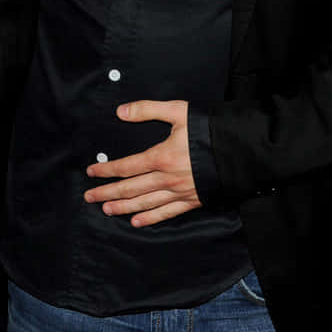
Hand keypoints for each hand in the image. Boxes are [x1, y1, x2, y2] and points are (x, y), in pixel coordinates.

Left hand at [83, 99, 201, 227]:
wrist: (241, 151)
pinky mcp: (193, 200)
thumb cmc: (209, 129)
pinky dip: (151, 218)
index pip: (126, 166)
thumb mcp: (178, 111)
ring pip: (145, 203)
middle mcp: (167, 178)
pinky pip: (167, 213)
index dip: (106, 170)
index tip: (91, 172)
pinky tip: (137, 222)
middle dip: (108, 192)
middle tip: (89, 197)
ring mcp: (180, 192)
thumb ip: (148, 110)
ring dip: (124, 207)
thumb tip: (120, 111)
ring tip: (107, 210)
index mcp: (161, 157)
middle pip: (130, 188)